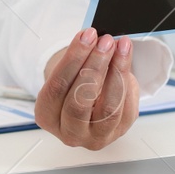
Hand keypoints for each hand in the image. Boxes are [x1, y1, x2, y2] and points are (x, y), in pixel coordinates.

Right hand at [34, 29, 138, 150]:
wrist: (86, 106)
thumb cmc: (73, 86)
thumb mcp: (67, 73)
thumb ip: (78, 60)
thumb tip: (96, 39)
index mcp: (47, 116)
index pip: (58, 85)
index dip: (74, 58)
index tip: (87, 35)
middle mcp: (69, 133)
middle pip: (80, 100)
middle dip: (95, 66)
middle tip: (106, 41)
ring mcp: (95, 138)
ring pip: (108, 108)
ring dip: (117, 72)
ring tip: (121, 48)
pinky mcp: (118, 133)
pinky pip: (126, 109)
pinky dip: (128, 84)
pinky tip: (126, 64)